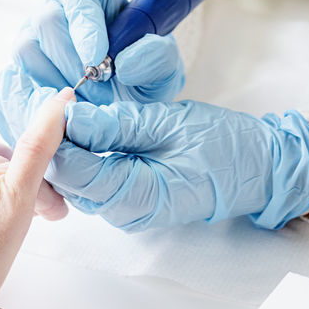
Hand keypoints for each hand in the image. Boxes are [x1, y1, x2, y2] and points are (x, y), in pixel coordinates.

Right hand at [0, 0, 183, 148]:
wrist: (128, 98)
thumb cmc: (143, 70)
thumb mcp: (163, 63)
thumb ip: (156, 57)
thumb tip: (124, 63)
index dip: (82, 18)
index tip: (99, 55)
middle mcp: (52, 8)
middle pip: (46, 22)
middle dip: (73, 61)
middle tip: (99, 89)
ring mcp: (30, 38)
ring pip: (26, 51)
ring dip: (55, 82)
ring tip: (85, 104)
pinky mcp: (17, 70)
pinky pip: (12, 80)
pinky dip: (36, 101)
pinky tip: (61, 117)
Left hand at [49, 96, 308, 231]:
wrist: (257, 167)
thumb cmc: (223, 144)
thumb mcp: (170, 123)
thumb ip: (119, 123)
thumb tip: (72, 117)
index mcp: (139, 197)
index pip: (77, 173)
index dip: (57, 136)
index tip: (52, 99)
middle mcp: (127, 212)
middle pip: (71, 180)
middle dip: (58, 141)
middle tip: (53, 96)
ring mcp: (128, 209)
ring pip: (80, 180)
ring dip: (71, 146)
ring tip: (69, 106)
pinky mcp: (132, 198)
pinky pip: (97, 178)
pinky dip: (87, 152)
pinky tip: (88, 125)